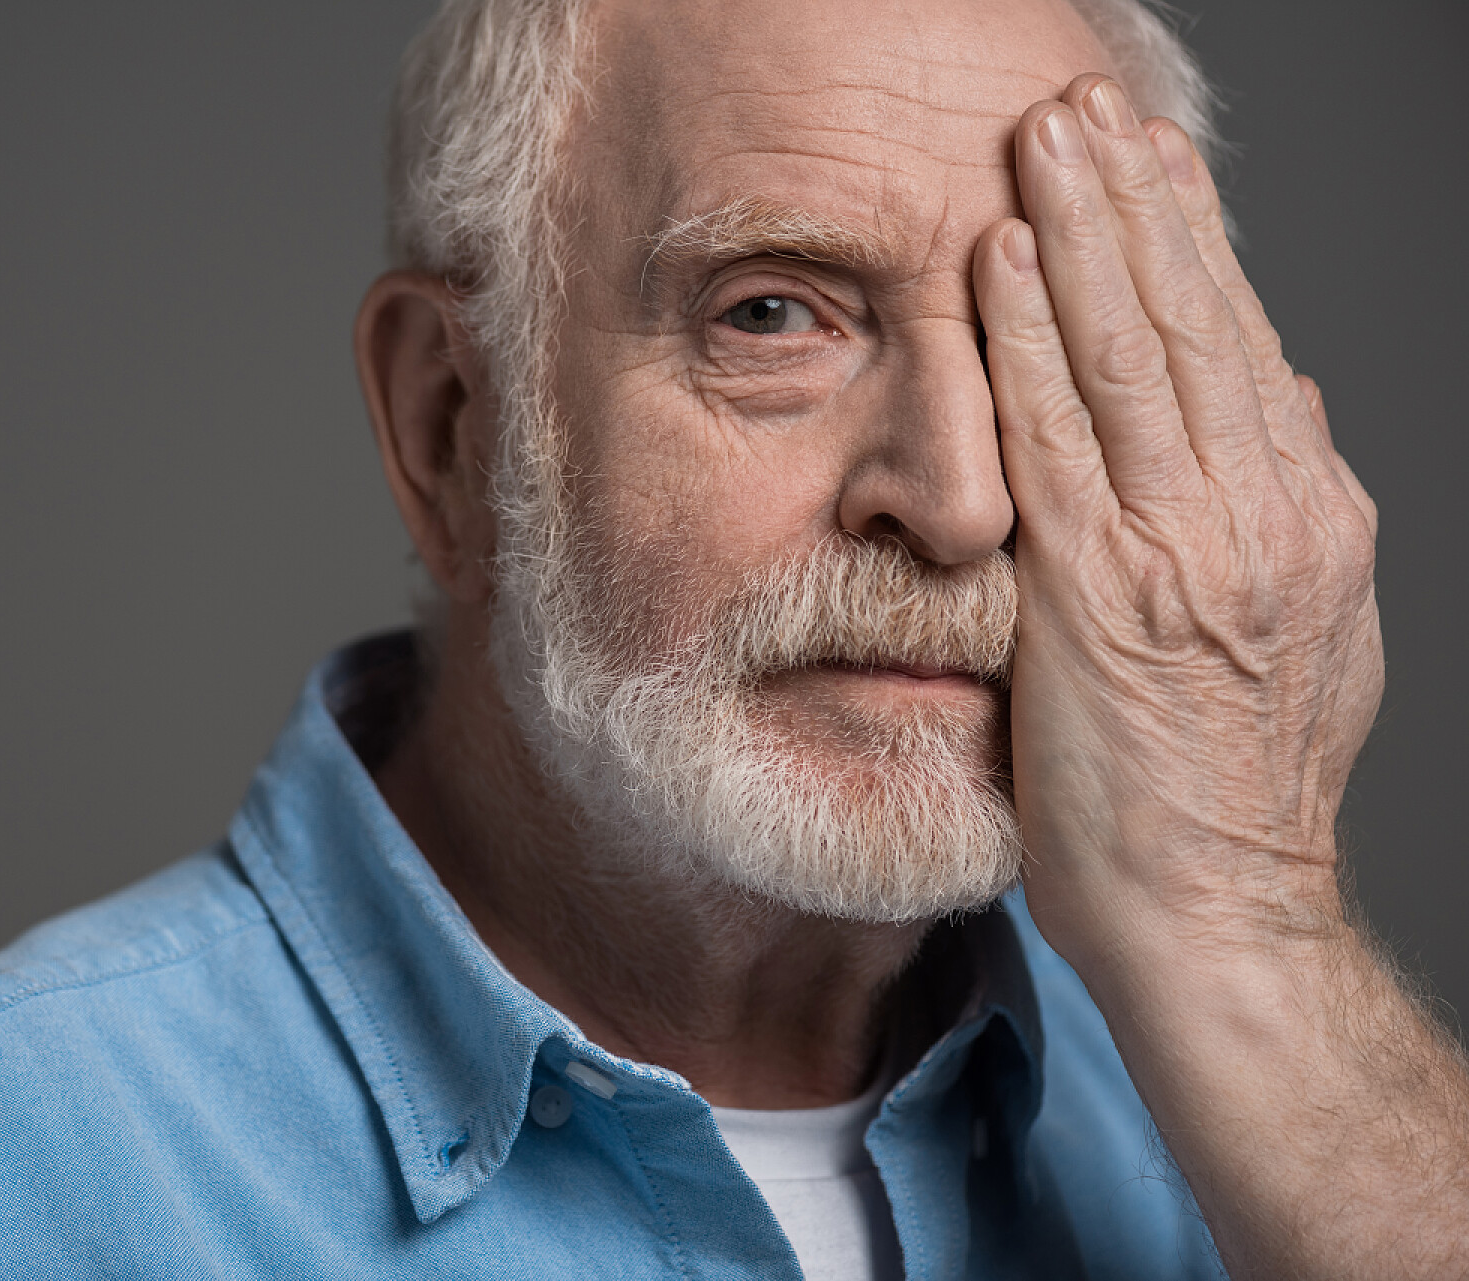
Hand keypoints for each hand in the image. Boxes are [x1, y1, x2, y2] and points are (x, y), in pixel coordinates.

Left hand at [973, 77, 1468, 1280]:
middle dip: (1135, 202)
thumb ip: (1281, 516)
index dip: (1190, 245)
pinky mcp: (1100, 589)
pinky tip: (1001, 264)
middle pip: (1192, 321)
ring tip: (1047, 141)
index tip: (1150, 166)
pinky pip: (1059, 434)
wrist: (1218, 911)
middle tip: (1086, 108)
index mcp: (1303, 516)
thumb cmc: (1230, 791)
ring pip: (1133, 353)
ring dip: (1084, 233)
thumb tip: (1284, 407)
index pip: (1239, 346)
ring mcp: (1183, 545)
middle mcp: (1258, 511)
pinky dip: (1030, 340)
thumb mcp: (1296, 636)